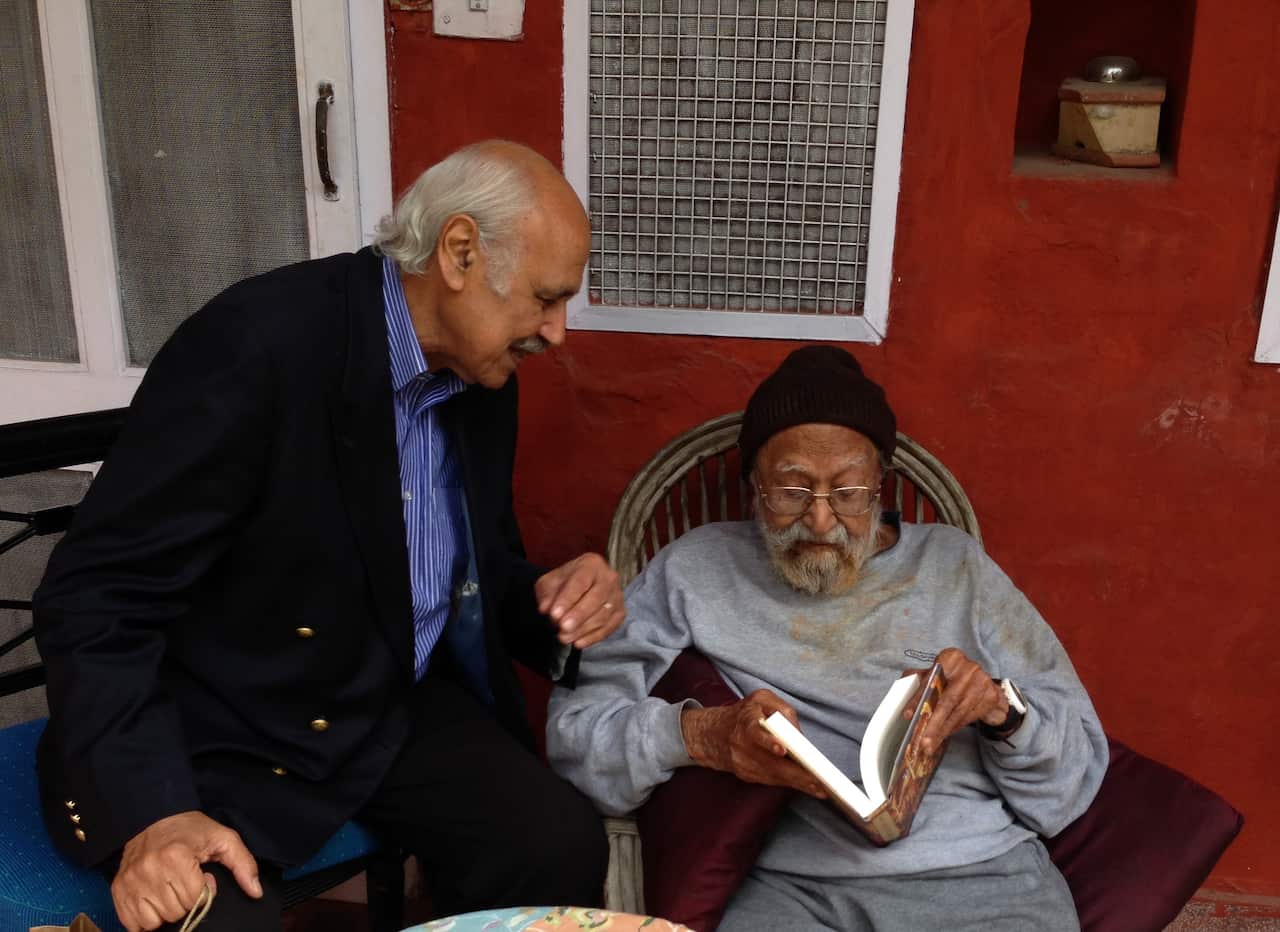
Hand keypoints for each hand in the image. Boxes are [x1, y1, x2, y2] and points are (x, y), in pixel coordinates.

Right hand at [112, 810, 261, 930]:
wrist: (151, 818)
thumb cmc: (190, 830)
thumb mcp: (223, 839)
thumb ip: (243, 864)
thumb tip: (255, 891)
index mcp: (176, 856)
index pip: (195, 899)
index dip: (203, 890)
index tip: (201, 875)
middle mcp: (149, 870)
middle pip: (175, 912)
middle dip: (185, 901)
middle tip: (183, 881)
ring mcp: (131, 882)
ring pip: (154, 921)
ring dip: (165, 911)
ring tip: (169, 889)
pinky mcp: (118, 891)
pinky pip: (133, 924)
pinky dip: (145, 918)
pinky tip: (154, 899)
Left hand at [535, 553, 624, 648]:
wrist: (577, 588)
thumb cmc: (563, 584)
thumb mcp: (548, 583)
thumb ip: (546, 594)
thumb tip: (546, 609)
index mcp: (591, 564)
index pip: (580, 582)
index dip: (567, 599)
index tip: (554, 614)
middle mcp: (609, 577)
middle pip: (596, 598)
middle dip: (578, 615)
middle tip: (562, 628)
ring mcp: (617, 596)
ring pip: (603, 615)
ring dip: (583, 629)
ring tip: (564, 638)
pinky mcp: (620, 613)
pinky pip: (609, 627)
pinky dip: (593, 637)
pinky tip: (578, 643)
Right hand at [681, 690, 826, 797]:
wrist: (714, 734)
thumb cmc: (744, 714)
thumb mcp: (761, 699)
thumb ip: (781, 709)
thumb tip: (798, 733)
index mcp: (746, 722)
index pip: (756, 733)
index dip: (768, 742)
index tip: (782, 750)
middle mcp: (742, 745)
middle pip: (770, 763)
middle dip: (795, 774)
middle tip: (818, 782)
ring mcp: (742, 763)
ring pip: (773, 776)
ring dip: (797, 784)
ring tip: (818, 788)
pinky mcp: (745, 775)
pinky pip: (770, 781)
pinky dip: (788, 784)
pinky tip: (804, 786)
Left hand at [915, 647, 1008, 752]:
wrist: (986, 686)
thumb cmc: (955, 679)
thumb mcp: (937, 673)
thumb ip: (920, 678)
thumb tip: (902, 687)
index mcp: (951, 657)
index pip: (932, 680)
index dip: (918, 698)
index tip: (908, 714)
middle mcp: (968, 668)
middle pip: (947, 700)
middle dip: (933, 722)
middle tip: (922, 740)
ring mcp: (982, 682)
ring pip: (958, 712)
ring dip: (942, 731)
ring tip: (930, 744)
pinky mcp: (991, 697)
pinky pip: (968, 717)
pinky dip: (953, 729)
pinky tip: (943, 737)